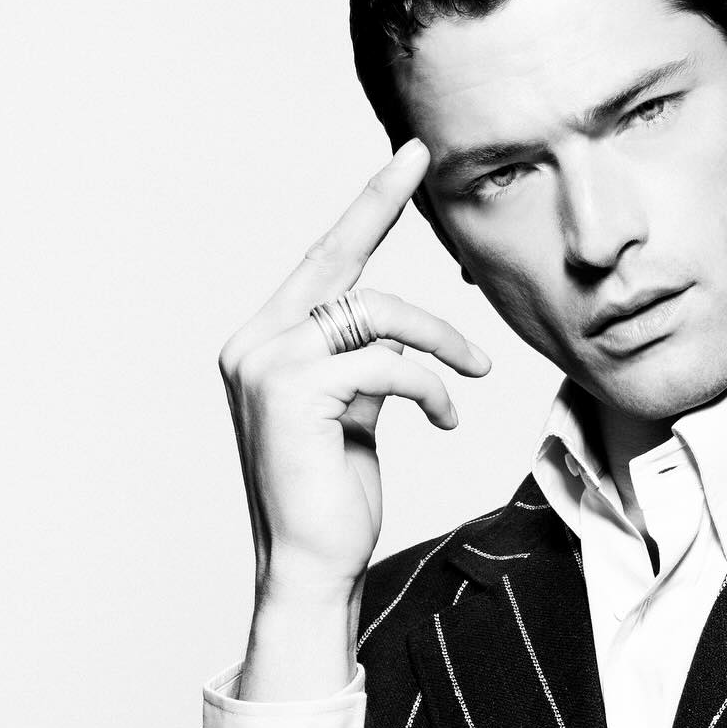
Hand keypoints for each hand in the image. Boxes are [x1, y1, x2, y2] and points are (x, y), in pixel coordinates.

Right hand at [218, 137, 490, 618]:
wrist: (312, 568)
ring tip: (472, 376)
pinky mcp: (292, 390)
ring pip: (375, 312)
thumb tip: (394, 338)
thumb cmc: (334, 502)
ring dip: (440, 341)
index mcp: (266, 344)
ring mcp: (266, 363)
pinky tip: (444, 418)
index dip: (365, 207)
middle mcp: (254, 343)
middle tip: (424, 164)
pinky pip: (386, 362)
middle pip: (338, 260)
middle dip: (381, 203)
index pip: (323, 262)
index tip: (405, 159)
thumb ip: (361, 368)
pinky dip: (430, 385)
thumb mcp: (352, 420)